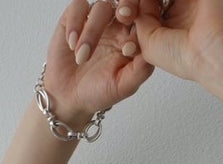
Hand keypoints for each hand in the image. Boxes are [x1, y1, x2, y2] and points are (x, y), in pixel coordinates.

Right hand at [44, 0, 154, 123]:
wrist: (70, 96)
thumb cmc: (99, 91)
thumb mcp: (123, 86)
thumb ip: (140, 70)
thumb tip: (153, 54)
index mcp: (134, 39)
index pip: (145, 22)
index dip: (142, 26)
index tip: (129, 48)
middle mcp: (117, 25)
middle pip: (126, 5)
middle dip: (126, 8)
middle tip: (123, 17)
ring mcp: (97, 19)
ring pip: (102, 7)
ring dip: (92, 31)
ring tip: (82, 58)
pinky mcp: (75, 16)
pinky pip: (78, 6)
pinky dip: (75, 23)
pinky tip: (72, 45)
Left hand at [117, 0, 222, 84]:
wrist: (208, 52)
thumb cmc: (183, 57)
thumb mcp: (147, 42)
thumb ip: (138, 19)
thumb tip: (133, 6)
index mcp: (168, 28)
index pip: (145, 8)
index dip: (131, 8)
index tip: (123, 14)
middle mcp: (178, 13)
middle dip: (136, 2)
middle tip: (127, 9)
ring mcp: (188, 1)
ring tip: (141, 4)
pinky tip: (152, 0)